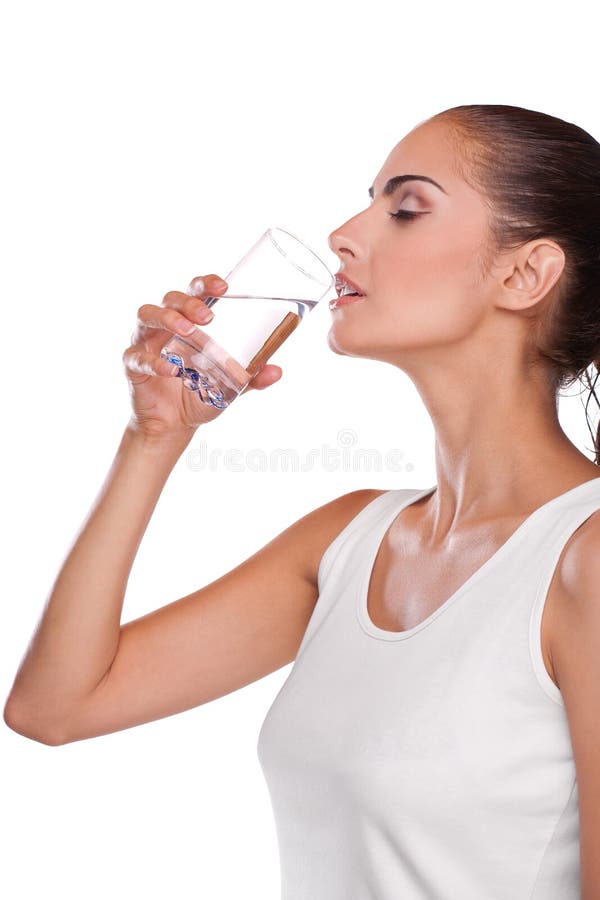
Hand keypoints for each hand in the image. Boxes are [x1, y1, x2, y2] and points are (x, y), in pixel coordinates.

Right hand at [123, 274, 282, 438]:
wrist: (175, 424)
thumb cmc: (200, 393)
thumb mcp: (230, 385)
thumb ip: (252, 377)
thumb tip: (277, 371)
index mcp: (189, 321)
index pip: (194, 291)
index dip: (205, 283)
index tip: (223, 287)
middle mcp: (165, 326)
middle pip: (170, 298)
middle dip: (188, 302)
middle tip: (208, 316)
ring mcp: (146, 342)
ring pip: (147, 315)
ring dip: (168, 319)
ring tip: (188, 331)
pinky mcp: (133, 365)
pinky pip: (137, 357)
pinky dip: (153, 361)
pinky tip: (170, 369)